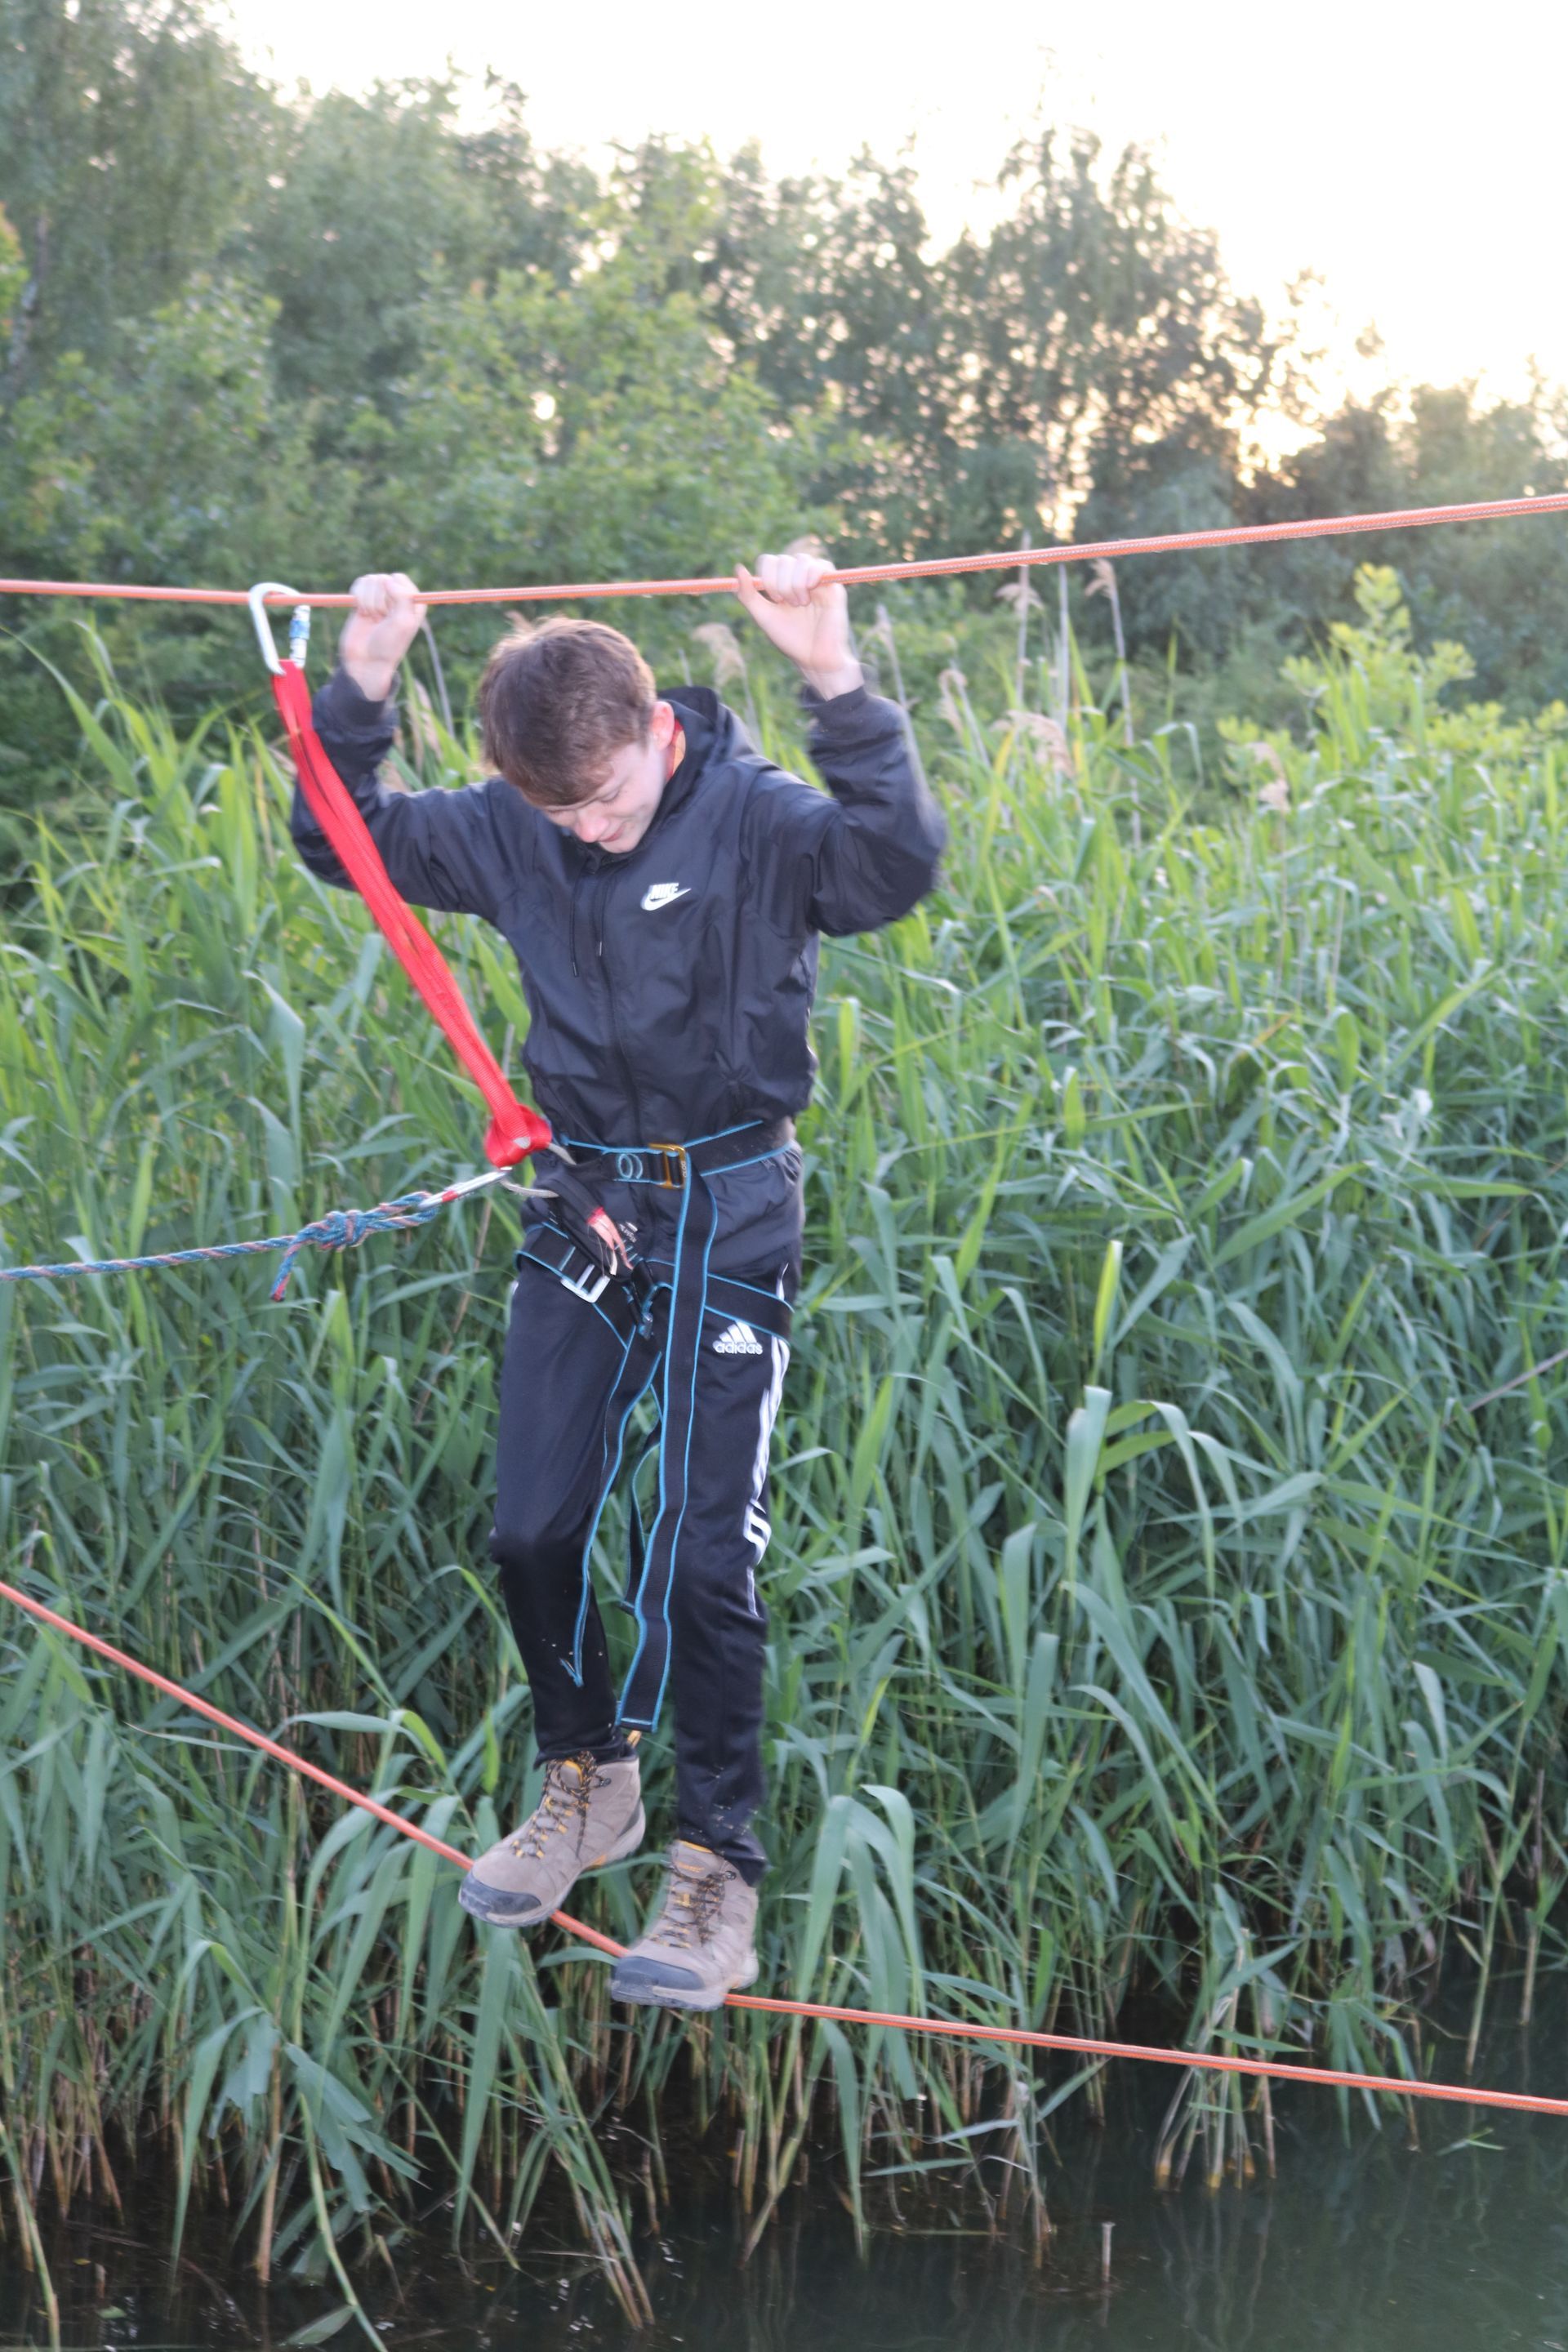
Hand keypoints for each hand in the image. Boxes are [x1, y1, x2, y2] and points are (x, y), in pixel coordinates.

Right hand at [339, 571, 425, 702]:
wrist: (365, 660)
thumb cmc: (388, 645)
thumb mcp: (403, 623)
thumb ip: (402, 598)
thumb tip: (388, 579)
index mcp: (413, 601)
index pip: (399, 579)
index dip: (391, 594)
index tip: (391, 613)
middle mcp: (398, 597)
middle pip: (383, 579)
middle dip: (379, 601)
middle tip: (381, 620)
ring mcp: (379, 596)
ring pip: (370, 580)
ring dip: (368, 601)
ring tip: (372, 618)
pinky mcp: (363, 598)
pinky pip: (359, 584)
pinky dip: (358, 597)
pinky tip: (362, 613)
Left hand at [735, 549, 862, 699]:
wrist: (814, 657)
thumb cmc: (790, 639)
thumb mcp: (763, 616)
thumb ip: (748, 595)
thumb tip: (738, 568)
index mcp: (780, 583)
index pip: (768, 561)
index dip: (767, 577)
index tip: (773, 600)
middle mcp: (797, 577)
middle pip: (783, 560)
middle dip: (780, 584)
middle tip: (788, 605)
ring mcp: (816, 579)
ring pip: (801, 560)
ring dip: (795, 583)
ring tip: (801, 604)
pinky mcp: (833, 584)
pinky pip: (821, 565)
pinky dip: (811, 577)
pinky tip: (810, 595)